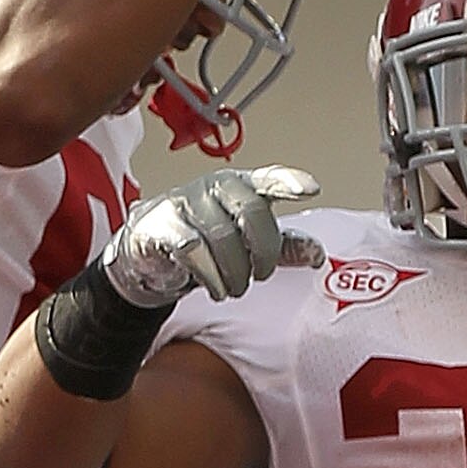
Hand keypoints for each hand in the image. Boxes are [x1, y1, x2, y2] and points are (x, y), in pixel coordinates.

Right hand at [100, 167, 321, 309]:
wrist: (149, 251)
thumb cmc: (204, 240)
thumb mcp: (247, 244)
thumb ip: (283, 247)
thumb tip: (318, 254)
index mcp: (241, 187)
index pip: (269, 179)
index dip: (290, 182)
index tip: (312, 189)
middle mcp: (215, 188)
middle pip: (252, 213)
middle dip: (263, 252)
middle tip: (260, 275)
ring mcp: (186, 202)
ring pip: (223, 236)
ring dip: (235, 273)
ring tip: (233, 287)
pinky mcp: (162, 224)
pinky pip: (193, 249)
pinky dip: (210, 276)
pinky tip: (214, 287)